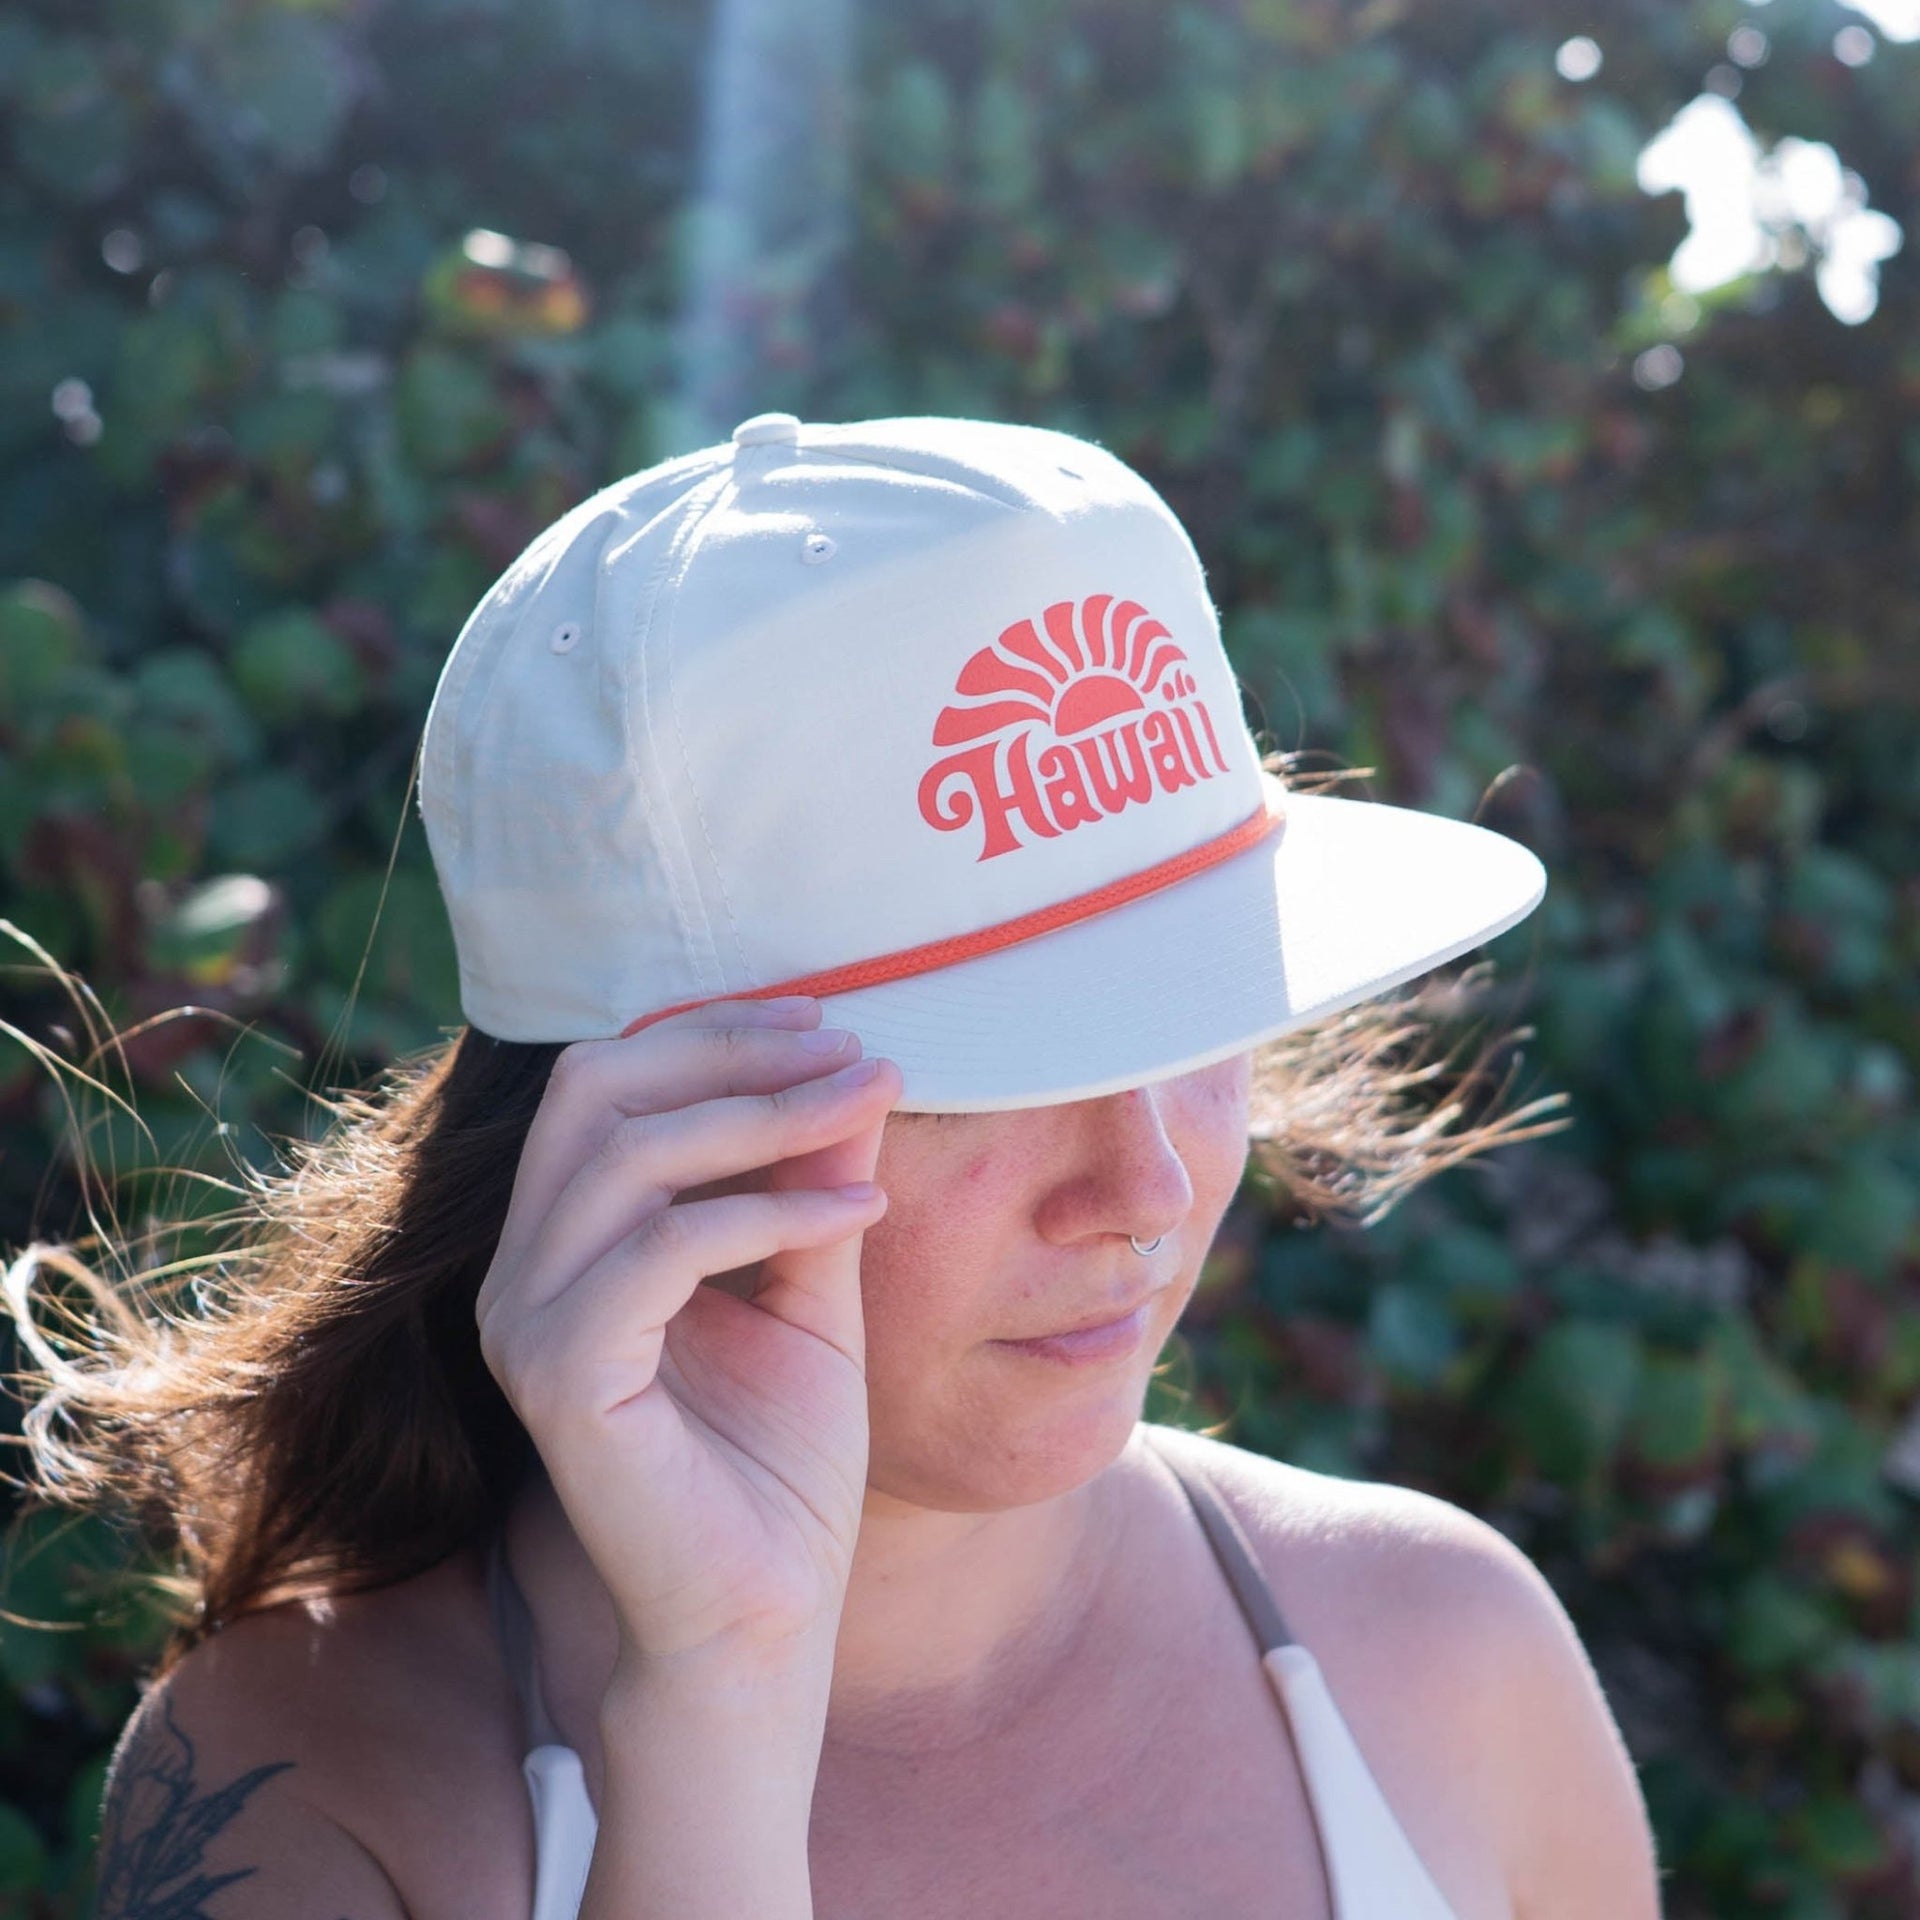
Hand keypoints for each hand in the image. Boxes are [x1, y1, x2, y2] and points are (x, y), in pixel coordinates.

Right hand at [475, 996, 900, 1668]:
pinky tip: (860, 1214)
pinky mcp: (559, 1376)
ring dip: (761, 1116)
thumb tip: (855, 1069)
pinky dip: (768, 1211)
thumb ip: (814, 1183)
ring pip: (623, 1155)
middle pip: (595, 1090)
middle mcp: (525, 1270)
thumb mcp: (811, 1288)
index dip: (712, 1032)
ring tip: (866, 1106)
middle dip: (730, 1052)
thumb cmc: (780, 1460)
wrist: (764, 1615)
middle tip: (849, 1048)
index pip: (607, 1083)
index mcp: (569, 1242)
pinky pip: (662, 1247)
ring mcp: (528, 1322)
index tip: (825, 1018)